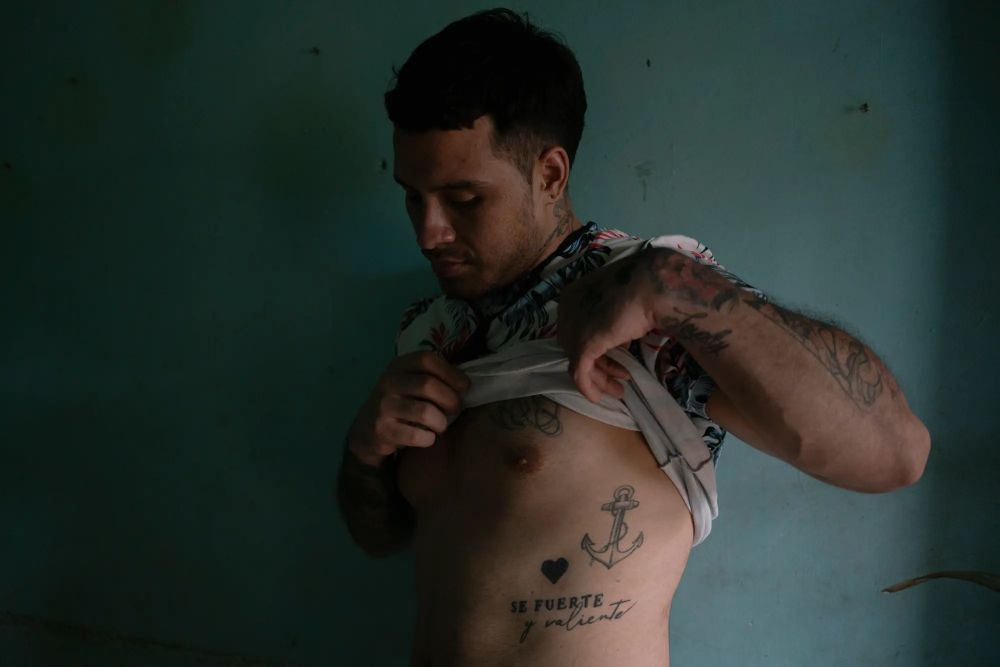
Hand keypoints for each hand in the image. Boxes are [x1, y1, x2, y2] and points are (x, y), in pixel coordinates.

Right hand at [347, 351, 470, 466]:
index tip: (464, 387)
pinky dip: (428, 439)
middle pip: (428, 385)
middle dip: (450, 400)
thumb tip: (466, 383)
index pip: (427, 359)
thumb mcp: (412, 382)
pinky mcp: (381, 429)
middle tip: (455, 410)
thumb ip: (434, 377)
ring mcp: (383, 405)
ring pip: (424, 411)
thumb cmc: (402, 403)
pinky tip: (427, 438)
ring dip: (441, 422)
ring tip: (441, 425)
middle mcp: (388, 381)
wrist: (367, 430)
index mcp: (399, 365)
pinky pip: (416, 435)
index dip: (451, 373)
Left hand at [556, 254, 658, 402]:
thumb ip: (611, 321)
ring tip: (618, 390)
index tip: (618, 357)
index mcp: (572, 295)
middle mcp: (567, 311)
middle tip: (620, 377)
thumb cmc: (643, 286)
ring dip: (599, 377)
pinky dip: (587, 386)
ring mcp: (573, 328)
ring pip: (578, 360)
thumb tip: (618, 340)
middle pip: (576, 345)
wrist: (651, 284)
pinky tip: (597, 398)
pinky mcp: (583, 344)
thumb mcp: (619, 303)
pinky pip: (579, 372)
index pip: (576, 328)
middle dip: (599, 364)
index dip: (596, 345)